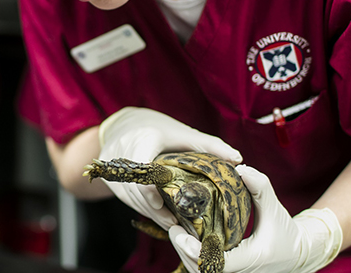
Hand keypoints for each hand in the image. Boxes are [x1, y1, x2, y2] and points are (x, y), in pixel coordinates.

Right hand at [97, 107, 242, 229]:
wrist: (123, 126)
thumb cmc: (157, 128)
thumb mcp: (182, 132)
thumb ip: (209, 145)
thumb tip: (237, 159)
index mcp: (141, 140)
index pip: (143, 172)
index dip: (152, 194)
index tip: (168, 208)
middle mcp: (123, 156)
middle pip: (138, 193)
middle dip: (157, 212)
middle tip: (178, 226)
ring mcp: (115, 171)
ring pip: (131, 200)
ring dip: (151, 214)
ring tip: (173, 226)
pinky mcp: (112, 181)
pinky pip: (128, 200)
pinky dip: (144, 210)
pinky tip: (161, 218)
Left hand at [169, 165, 342, 272]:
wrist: (297, 253)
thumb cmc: (286, 231)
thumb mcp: (275, 208)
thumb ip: (260, 188)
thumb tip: (241, 168)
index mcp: (252, 259)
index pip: (217, 264)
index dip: (195, 252)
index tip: (180, 234)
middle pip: (202, 270)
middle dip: (184, 251)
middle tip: (173, 229)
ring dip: (186, 256)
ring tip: (176, 233)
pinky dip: (193, 260)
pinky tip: (185, 242)